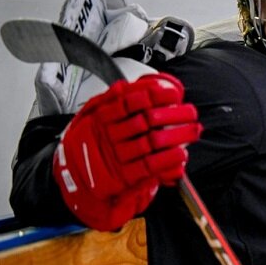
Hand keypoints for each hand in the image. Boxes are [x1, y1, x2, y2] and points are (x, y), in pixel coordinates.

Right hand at [53, 74, 200, 230]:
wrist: (71, 177)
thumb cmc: (89, 143)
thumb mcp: (90, 116)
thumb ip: (111, 100)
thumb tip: (133, 86)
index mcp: (100, 117)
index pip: (130, 102)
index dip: (155, 96)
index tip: (174, 93)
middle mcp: (108, 135)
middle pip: (147, 121)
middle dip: (174, 116)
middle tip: (191, 112)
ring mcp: (116, 156)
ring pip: (151, 142)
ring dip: (177, 136)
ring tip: (194, 130)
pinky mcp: (122, 177)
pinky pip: (149, 166)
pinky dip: (168, 160)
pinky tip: (181, 154)